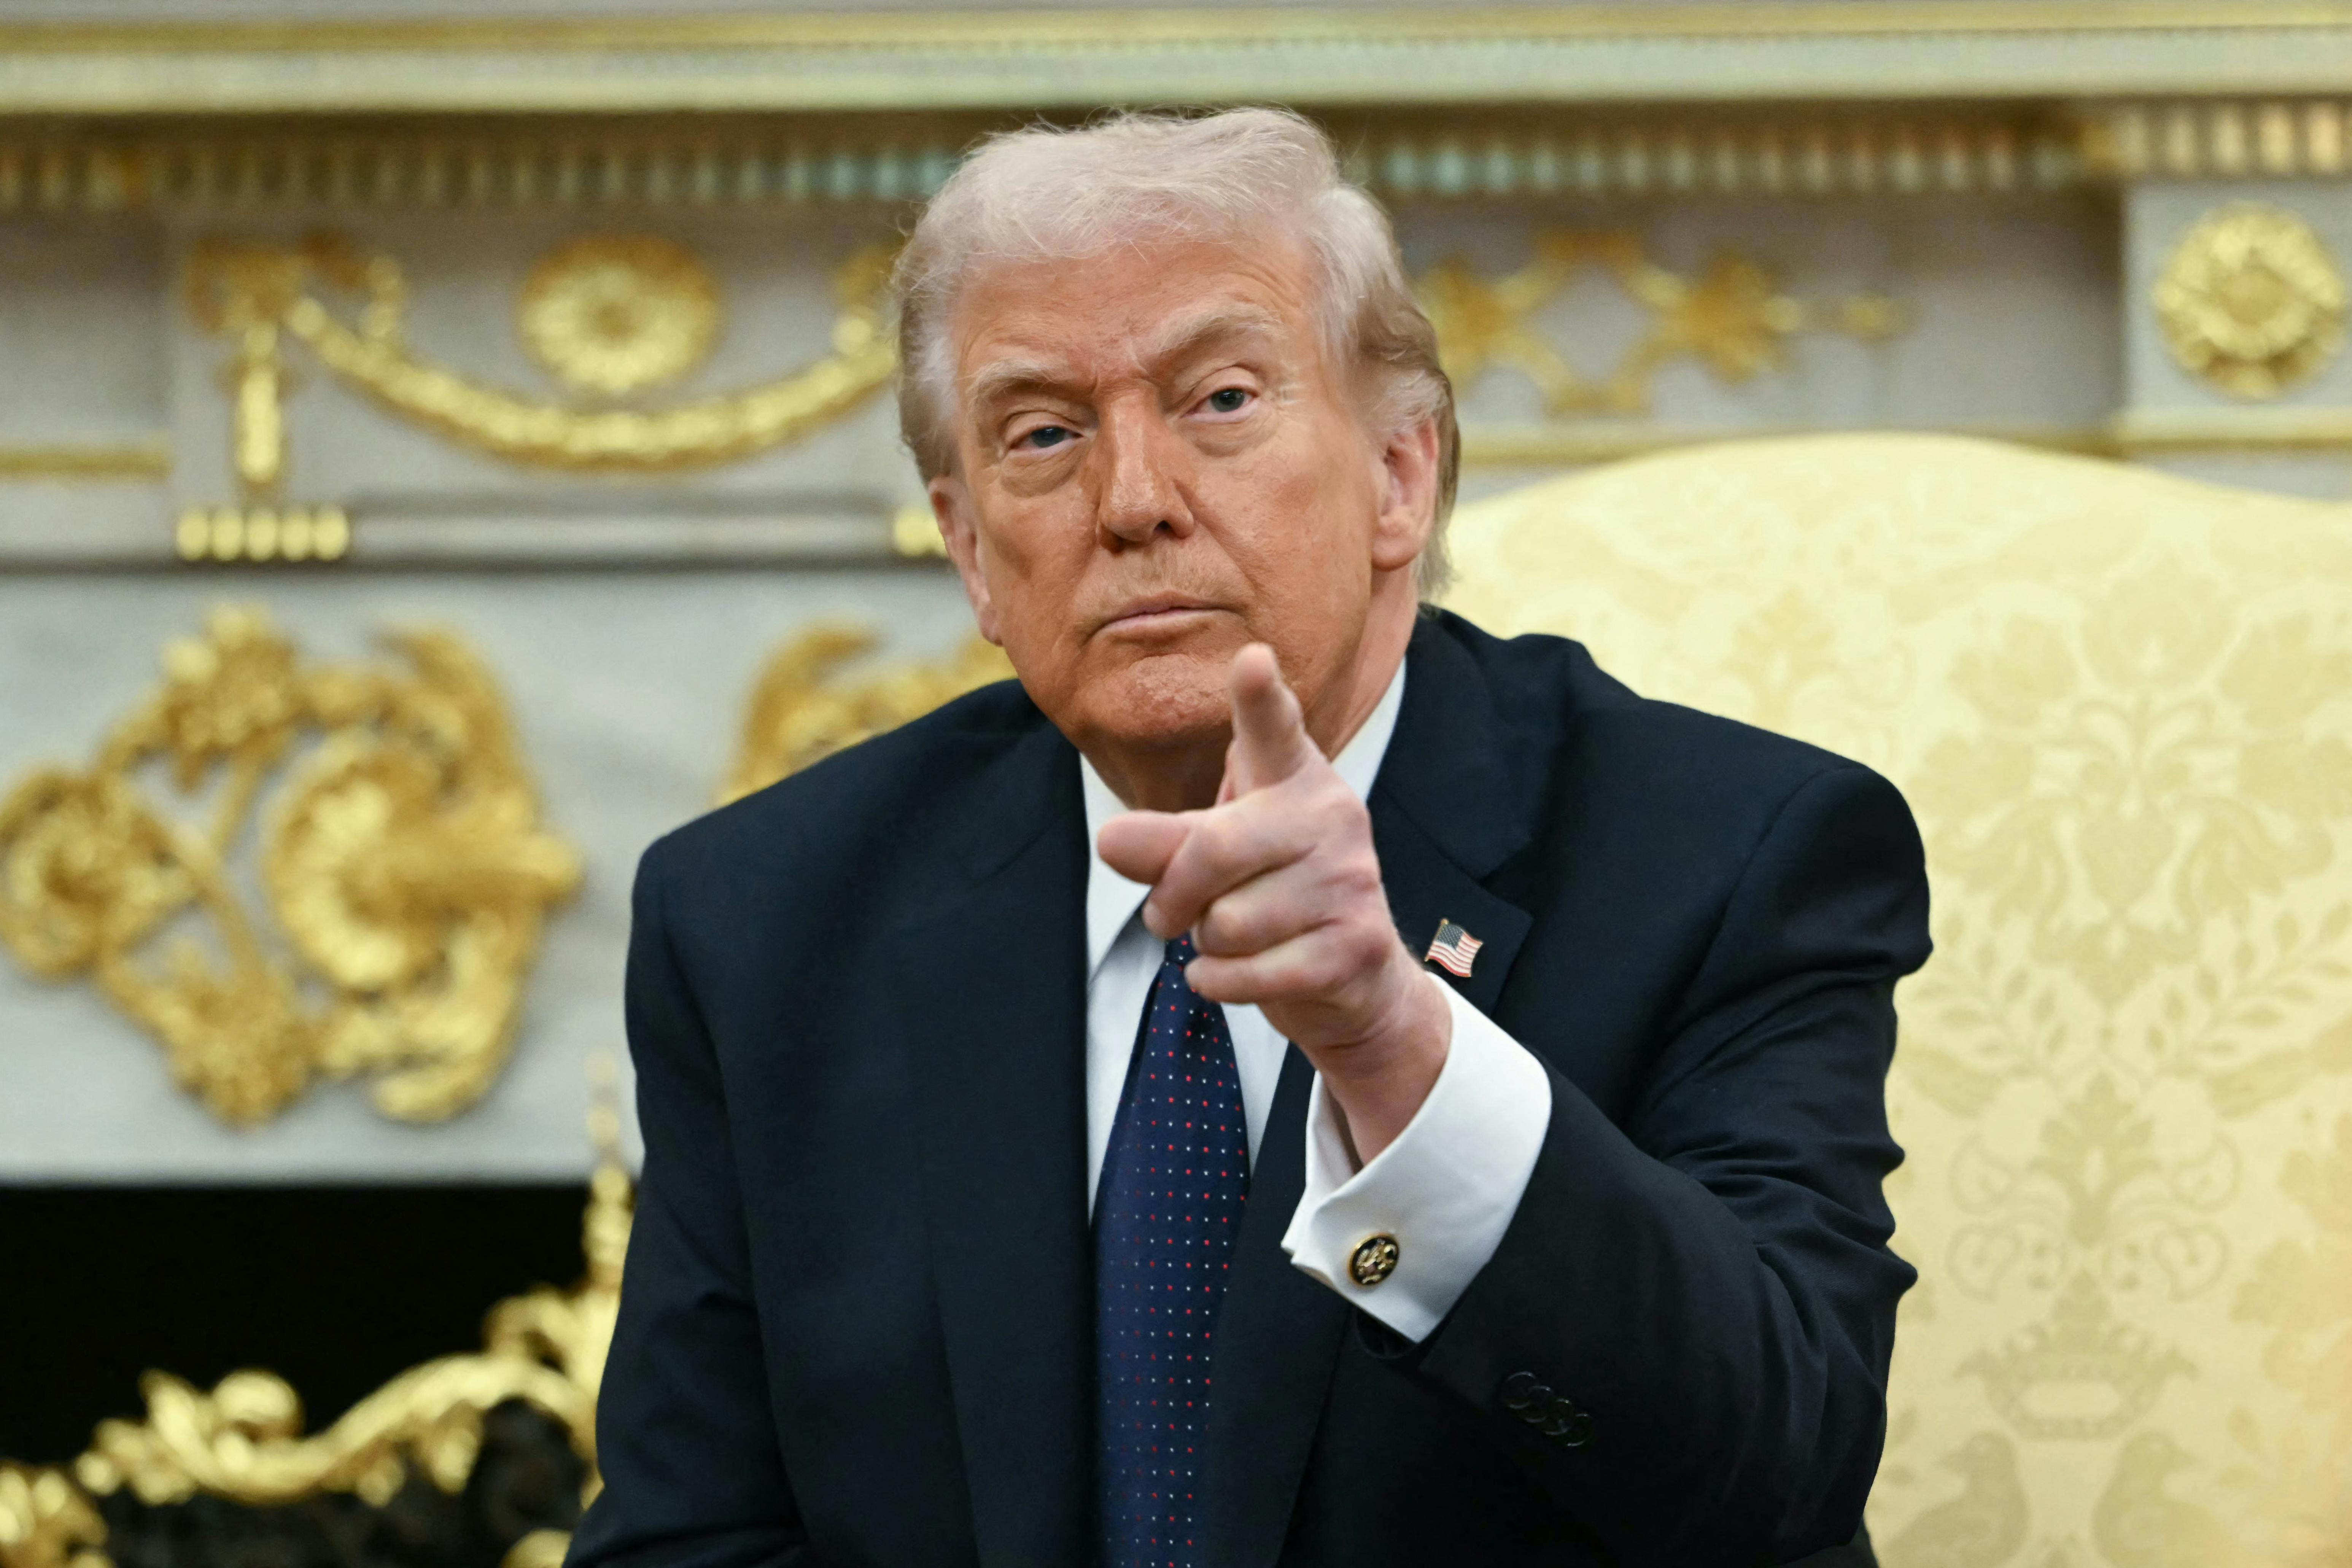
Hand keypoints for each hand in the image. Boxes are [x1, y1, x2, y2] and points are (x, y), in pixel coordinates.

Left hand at [1097, 644, 1449, 1161]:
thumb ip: (1165, 842)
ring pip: (1228, 922)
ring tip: (1232, 940)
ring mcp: (1353, 879)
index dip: (1259, 696)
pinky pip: (1251, 973)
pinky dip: (1221, 983)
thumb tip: (1110, 841)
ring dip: (1206, 946)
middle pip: (1213, 850)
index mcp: (1294, 777)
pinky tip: (1239, 975)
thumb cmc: (1269, 899)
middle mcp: (1334, 815)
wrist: (1350, 980)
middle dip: (1172, 895)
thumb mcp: (1213, 858)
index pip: (1273, 729)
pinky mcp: (1357, 944)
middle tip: (1165, 915)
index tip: (1252, 660)